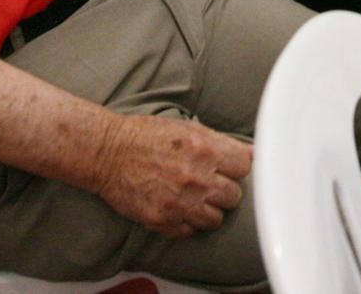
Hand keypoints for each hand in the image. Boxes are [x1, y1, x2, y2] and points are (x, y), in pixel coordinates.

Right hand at [91, 115, 251, 238]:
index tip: (228, 168)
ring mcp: (179, 201)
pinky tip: (179, 208)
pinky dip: (187, 223)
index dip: (237, 167)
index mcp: (204, 149)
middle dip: (225, 190)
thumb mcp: (187, 128)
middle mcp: (195, 177)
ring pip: (215, 219)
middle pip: (233, 196)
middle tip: (210, 184)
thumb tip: (252, 153)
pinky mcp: (162, 219)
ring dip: (209, 210)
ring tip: (196, 199)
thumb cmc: (145, 136)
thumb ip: (221, 142)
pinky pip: (190, 231)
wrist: (107, 152)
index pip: (244, 167)